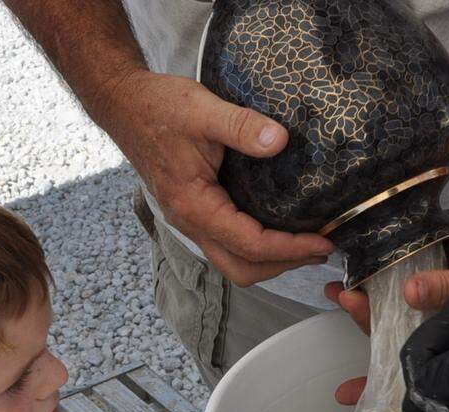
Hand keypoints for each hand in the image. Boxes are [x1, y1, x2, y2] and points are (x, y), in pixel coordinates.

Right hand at [103, 71, 333, 285]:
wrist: (125, 105)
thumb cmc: (158, 108)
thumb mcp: (203, 109)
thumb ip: (242, 125)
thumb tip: (280, 141)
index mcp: (194, 205)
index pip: (250, 245)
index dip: (290, 248)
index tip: (322, 240)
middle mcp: (191, 222)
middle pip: (243, 269)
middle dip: (285, 265)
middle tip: (321, 248)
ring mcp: (191, 221)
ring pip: (234, 262)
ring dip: (272, 261)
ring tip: (307, 244)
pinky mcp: (196, 213)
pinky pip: (228, 245)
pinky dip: (258, 247)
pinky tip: (279, 228)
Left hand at [324, 194, 448, 404]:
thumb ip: (448, 290)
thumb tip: (409, 292)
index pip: (409, 363)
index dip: (378, 380)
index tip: (347, 392)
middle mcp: (432, 315)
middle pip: (389, 326)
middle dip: (364, 319)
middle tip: (346, 300)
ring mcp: (426, 286)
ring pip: (386, 298)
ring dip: (363, 294)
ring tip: (340, 286)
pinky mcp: (422, 257)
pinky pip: (392, 265)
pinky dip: (374, 263)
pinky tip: (356, 258)